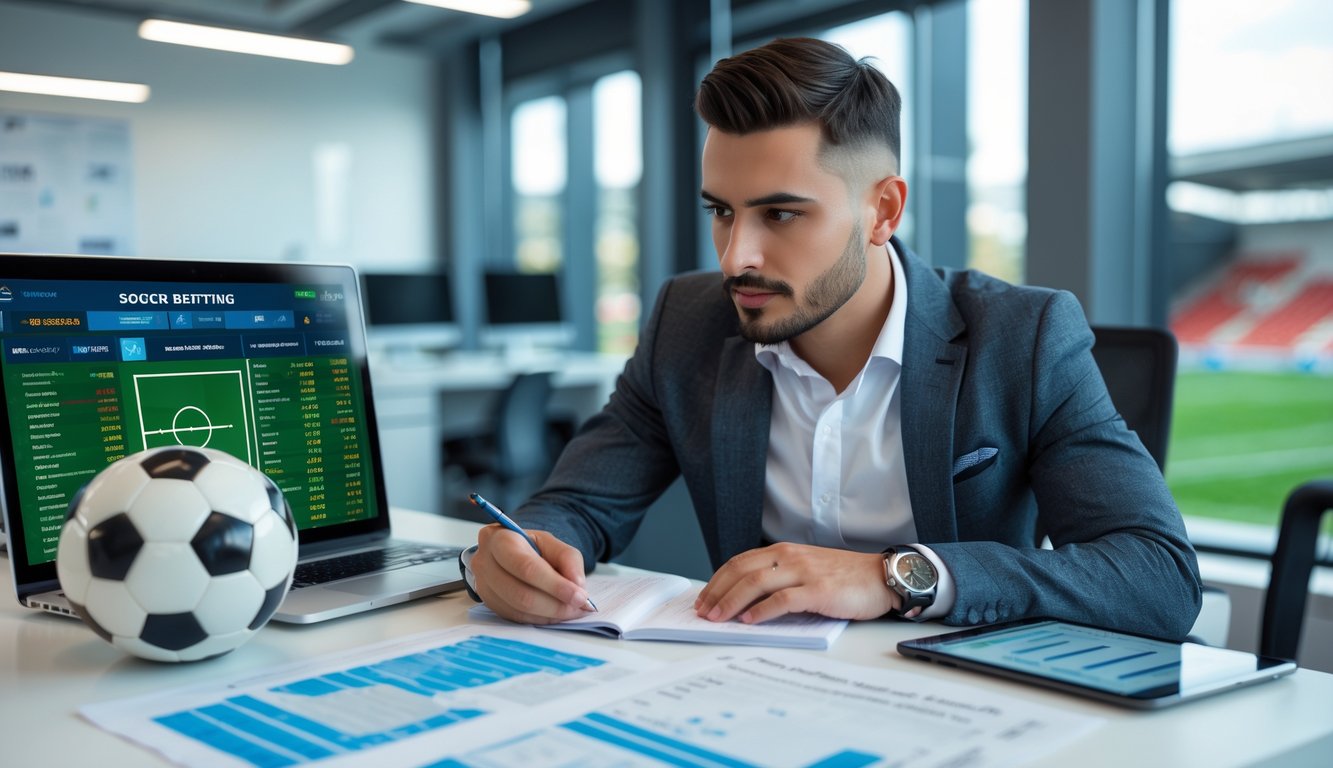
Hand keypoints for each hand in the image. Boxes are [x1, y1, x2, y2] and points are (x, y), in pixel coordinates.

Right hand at [472, 524, 594, 623]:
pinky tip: (556, 613)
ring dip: (551, 614)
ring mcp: (483, 586)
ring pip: (519, 609)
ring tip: (572, 610)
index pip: (527, 567)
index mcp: (499, 540)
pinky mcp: (489, 604)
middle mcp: (484, 563)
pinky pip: (517, 618)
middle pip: (521, 594)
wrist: (507, 553)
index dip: (555, 585)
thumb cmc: (528, 546)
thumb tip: (577, 585)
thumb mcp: (551, 542)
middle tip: (580, 606)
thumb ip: (568, 559)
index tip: (580, 596)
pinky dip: (541, 618)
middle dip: (556, 604)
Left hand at [694, 543, 898, 623]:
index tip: (704, 598)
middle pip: (742, 571)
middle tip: (703, 612)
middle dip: (717, 592)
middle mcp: (790, 557)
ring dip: (732, 602)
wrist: (881, 577)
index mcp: (784, 551)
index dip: (718, 580)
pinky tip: (749, 621)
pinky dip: (762, 611)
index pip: (740, 562)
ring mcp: (804, 572)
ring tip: (718, 618)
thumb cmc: (844, 578)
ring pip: (756, 583)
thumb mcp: (806, 569)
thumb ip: (780, 577)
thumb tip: (747, 599)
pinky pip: (782, 599)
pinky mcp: (818, 591)